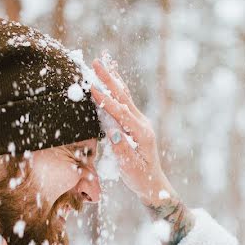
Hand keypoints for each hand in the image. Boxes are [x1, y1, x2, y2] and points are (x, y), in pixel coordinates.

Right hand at [90, 57, 173, 205]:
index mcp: (141, 133)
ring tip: (105, 59)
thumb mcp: (130, 167)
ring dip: (114, 78)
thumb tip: (111, 130)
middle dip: (109, 78)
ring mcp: (140, 122)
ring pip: (125, 96)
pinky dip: (117, 88)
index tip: (92, 87)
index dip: (105, 100)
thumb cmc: (141, 179)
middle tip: (97, 61)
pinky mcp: (136, 124)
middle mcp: (142, 123)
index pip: (121, 113)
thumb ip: (121, 148)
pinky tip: (112, 78)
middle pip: (123, 97)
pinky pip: (125, 102)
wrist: (153, 185)